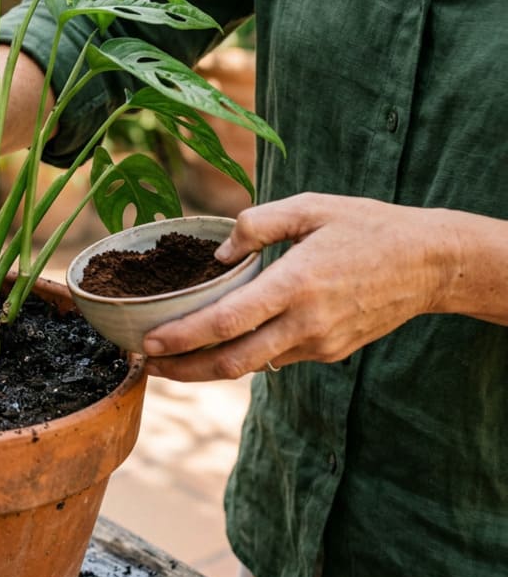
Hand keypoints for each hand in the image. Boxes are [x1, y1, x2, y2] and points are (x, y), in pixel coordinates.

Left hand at [142, 193, 458, 380]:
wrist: (430, 263)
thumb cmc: (367, 226)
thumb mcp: (310, 206)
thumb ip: (257, 224)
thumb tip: (219, 255)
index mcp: (295, 283)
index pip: (226, 322)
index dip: (182, 338)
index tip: (148, 344)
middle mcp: (305, 322)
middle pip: (231, 362)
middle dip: (183, 369)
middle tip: (146, 365)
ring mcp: (319, 343)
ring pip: (252, 366)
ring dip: (209, 368)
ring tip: (172, 361)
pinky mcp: (330, 352)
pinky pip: (277, 358)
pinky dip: (245, 355)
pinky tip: (221, 346)